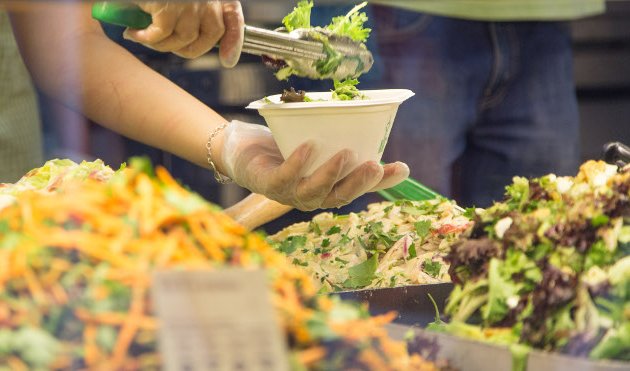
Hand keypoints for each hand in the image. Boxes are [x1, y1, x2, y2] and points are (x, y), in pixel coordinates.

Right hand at [123, 1, 243, 64]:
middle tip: (163, 45)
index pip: (231, 15)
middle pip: (212, 34)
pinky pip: (162, 34)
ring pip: (185, 39)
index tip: (227, 60)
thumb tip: (223, 57)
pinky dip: (146, 38)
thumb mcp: (174, 2)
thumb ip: (192, 18)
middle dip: (188, 49)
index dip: (233, 40)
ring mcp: (190, 1)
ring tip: (143, 37)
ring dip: (162, 45)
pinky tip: (133, 32)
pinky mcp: (169, 5)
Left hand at [219, 121, 409, 210]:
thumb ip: (342, 139)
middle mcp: (312, 196)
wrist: (242, 149)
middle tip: (375, 166)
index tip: (402, 167)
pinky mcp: (268, 184)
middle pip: (340, 196)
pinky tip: (309, 146)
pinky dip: (298, 162)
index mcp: (328, 188)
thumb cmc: (286, 147)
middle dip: (359, 183)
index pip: (360, 188)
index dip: (383, 182)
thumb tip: (377, 122)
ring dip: (332, 174)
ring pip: (315, 192)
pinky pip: (285, 177)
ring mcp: (290, 193)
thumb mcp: (319, 141)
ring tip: (347, 153)